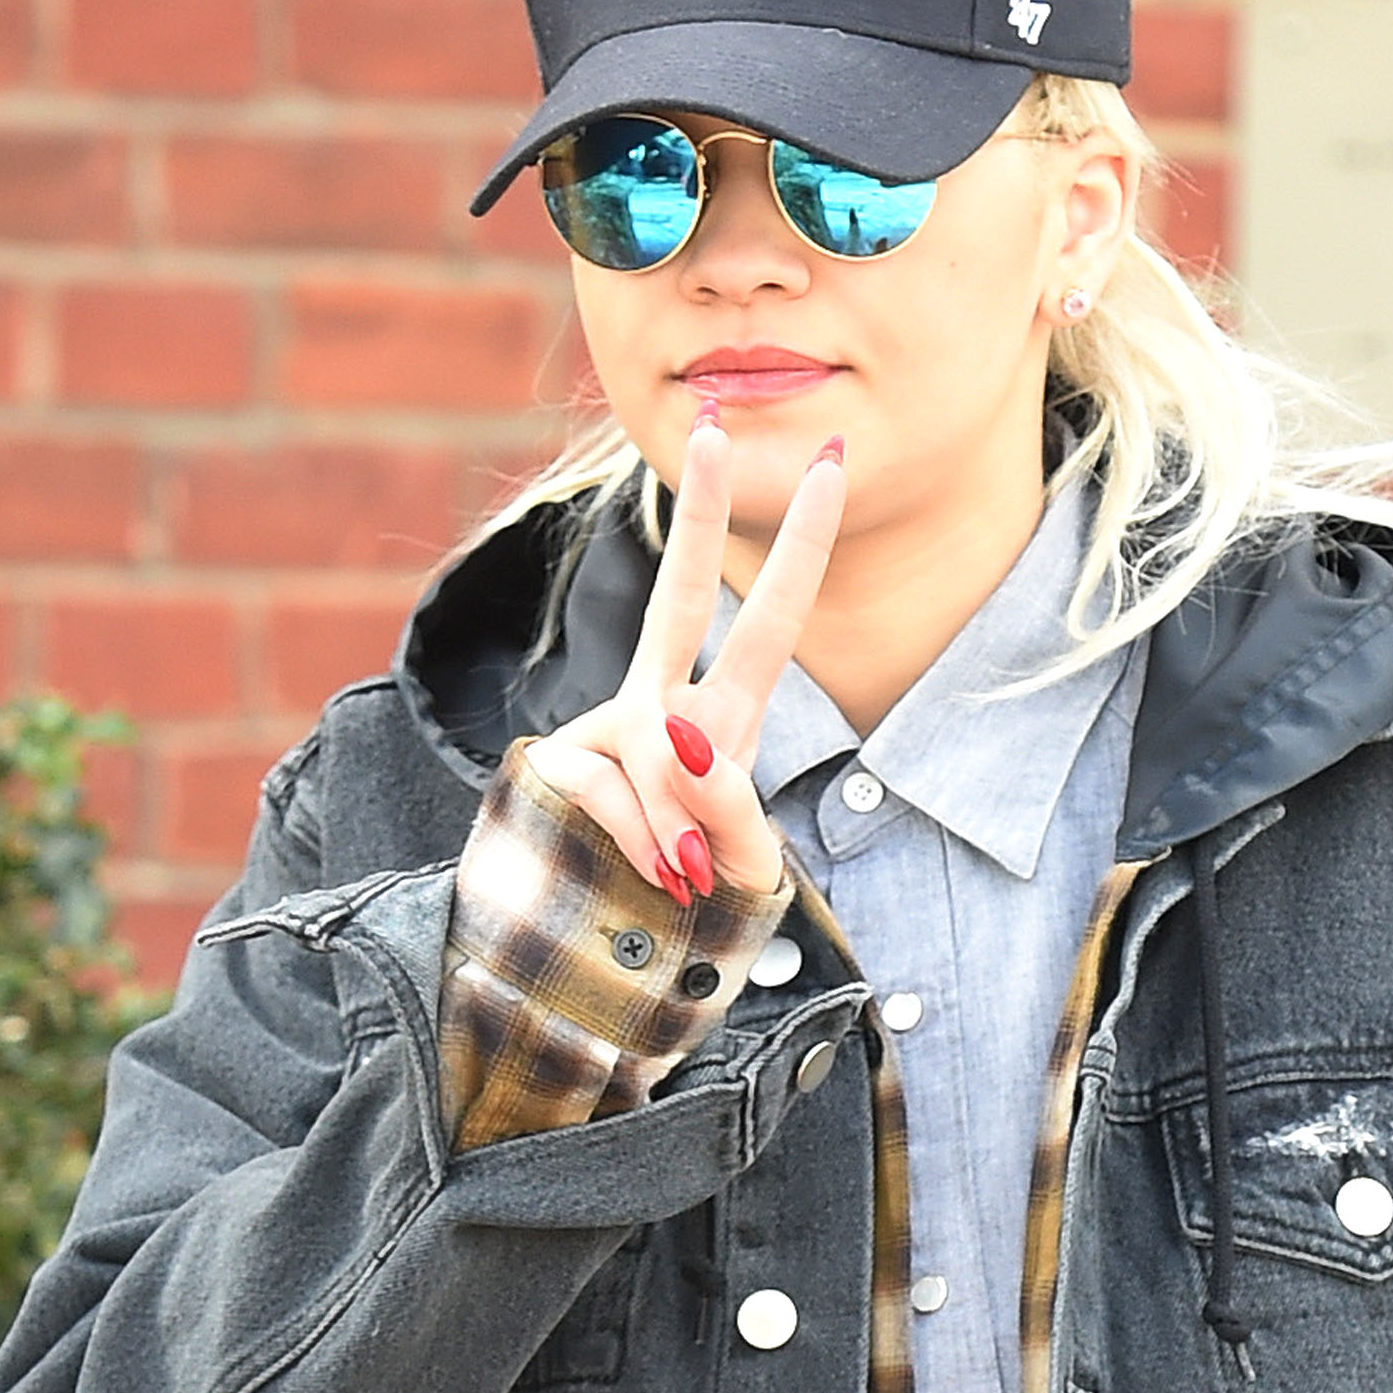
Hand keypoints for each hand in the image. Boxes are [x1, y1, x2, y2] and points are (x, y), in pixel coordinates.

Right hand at [525, 411, 844, 908]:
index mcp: (724, 719)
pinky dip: (638, 839)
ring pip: (650, 738)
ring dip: (677, 817)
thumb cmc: (692, 911)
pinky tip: (649, 873)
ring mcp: (606, 733)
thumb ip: (727, 809)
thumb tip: (680, 738)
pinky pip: (610, 788)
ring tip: (686, 875)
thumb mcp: (742, 869)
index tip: (833, 460)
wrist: (604, 967)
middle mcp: (662, 708)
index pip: (768, 621)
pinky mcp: (559, 764)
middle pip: (678, 596)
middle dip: (695, 513)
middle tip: (709, 425)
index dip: (802, 547)